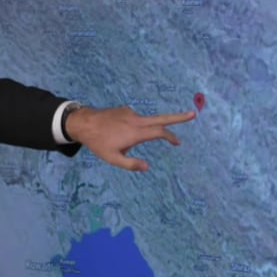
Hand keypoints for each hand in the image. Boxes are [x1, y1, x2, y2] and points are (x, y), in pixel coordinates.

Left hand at [64, 106, 195, 171]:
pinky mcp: (125, 110)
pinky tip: (115, 134)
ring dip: (141, 133)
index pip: (159, 132)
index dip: (171, 137)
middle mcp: (136, 120)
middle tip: (192, 114)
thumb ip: (131, 164)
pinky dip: (132, 128)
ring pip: (143, 123)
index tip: (178, 143)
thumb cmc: (98, 143)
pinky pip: (133, 121)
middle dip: (178, 117)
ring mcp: (131, 113)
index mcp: (136, 132)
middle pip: (161, 118)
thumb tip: (147, 167)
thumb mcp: (113, 158)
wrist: (84, 123)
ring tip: (116, 141)